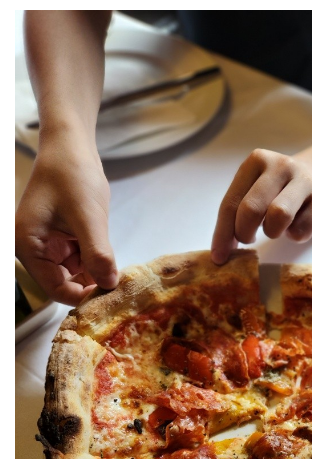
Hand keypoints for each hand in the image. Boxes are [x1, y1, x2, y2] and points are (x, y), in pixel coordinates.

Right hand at [15, 135, 117, 304]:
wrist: (72, 145)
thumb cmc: (72, 172)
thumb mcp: (88, 216)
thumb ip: (97, 253)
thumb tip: (109, 284)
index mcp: (29, 244)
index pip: (55, 289)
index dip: (83, 296)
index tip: (110, 297)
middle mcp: (34, 248)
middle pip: (65, 284)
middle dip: (91, 285)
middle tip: (119, 288)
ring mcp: (49, 245)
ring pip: (76, 274)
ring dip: (96, 274)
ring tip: (117, 271)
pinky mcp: (62, 239)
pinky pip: (81, 261)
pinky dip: (96, 262)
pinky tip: (110, 258)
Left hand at [211, 149, 311, 263]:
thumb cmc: (276, 189)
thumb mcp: (253, 189)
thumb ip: (236, 213)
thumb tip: (221, 251)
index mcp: (256, 161)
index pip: (231, 203)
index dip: (222, 233)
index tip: (219, 256)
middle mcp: (280, 166)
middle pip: (251, 209)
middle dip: (244, 233)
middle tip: (248, 239)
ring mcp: (303, 180)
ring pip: (278, 217)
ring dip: (272, 232)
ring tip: (273, 228)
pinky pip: (300, 231)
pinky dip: (294, 236)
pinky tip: (294, 225)